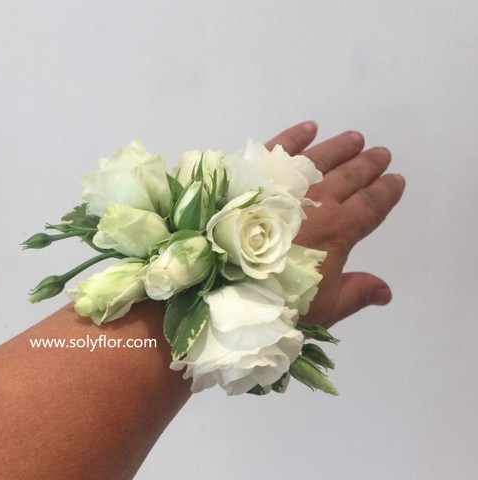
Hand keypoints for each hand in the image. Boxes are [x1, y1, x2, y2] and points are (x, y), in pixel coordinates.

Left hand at [266, 122, 405, 328]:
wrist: (222, 284)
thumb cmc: (277, 299)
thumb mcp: (322, 307)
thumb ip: (356, 293)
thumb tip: (387, 291)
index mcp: (337, 232)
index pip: (370, 206)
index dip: (385, 192)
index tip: (396, 180)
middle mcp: (316, 203)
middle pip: (349, 178)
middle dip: (367, 165)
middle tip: (380, 153)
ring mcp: (286, 188)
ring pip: (320, 161)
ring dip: (340, 148)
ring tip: (355, 138)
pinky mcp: (256, 178)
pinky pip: (279, 151)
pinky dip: (295, 137)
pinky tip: (309, 127)